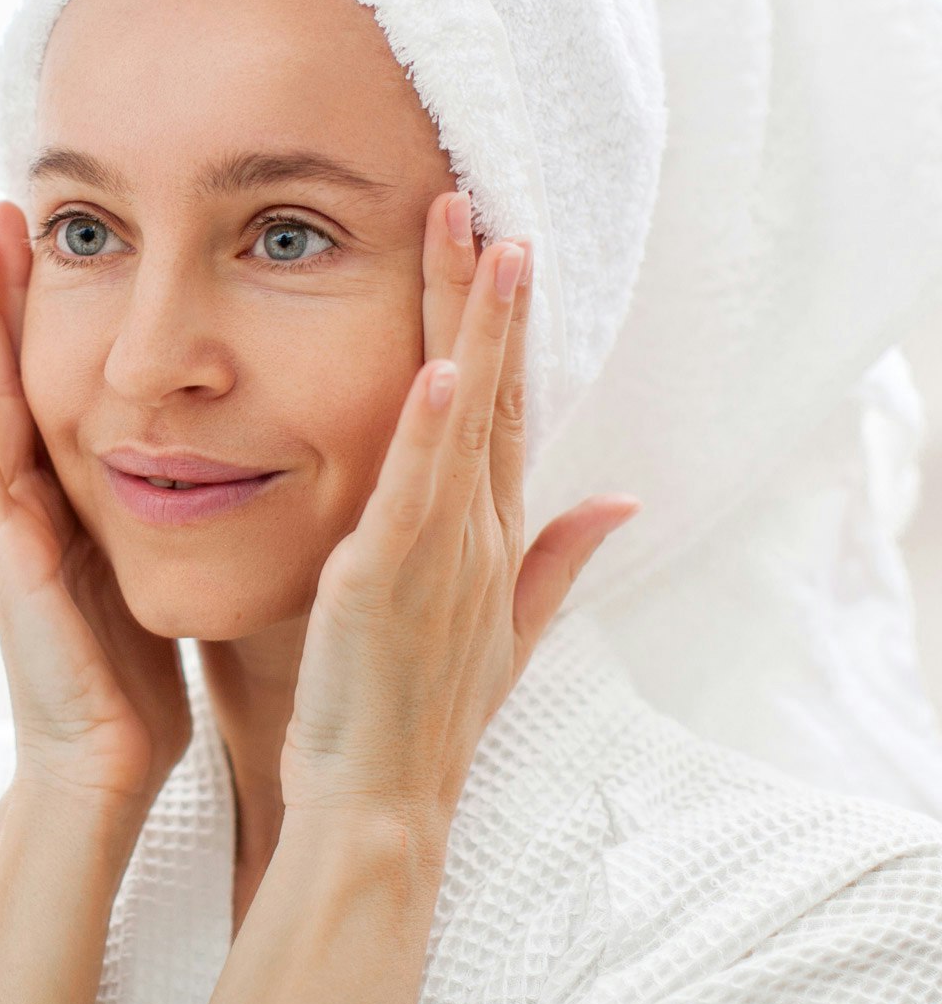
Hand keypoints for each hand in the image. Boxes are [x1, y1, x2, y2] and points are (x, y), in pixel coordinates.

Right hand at [0, 203, 187, 1003]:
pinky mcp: (3, 550)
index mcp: (80, 501)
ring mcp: (10, 521)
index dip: (61, 316)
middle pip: (22, 371)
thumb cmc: (134, 685)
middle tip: (1, 202)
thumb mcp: (160, 577)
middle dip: (10, 292)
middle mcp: (37, 499)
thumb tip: (219, 471)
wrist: (100, 768)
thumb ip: (171, 521)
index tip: (62, 240)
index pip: (69, 386)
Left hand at [279, 191, 636, 831]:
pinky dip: (429, 430)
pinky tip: (440, 368)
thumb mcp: (503, 630)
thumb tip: (619, 499)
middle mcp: (478, 534)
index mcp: (492, 537)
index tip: (502, 248)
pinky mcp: (390, 578)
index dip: (508, 328)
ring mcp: (440, 553)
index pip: (507, 411)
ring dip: (472, 329)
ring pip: (464, 421)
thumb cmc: (423, 715)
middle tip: (480, 202)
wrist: (383, 801)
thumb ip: (557, 560)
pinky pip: (416, 493)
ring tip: (478, 242)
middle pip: (494, 393)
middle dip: (488, 297)